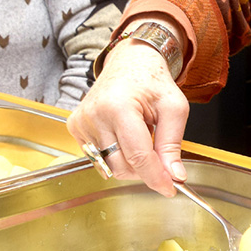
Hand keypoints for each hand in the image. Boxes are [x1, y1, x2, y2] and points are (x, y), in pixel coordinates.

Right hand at [67, 37, 189, 196]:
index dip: (156, 177)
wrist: (130, 62)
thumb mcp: (173, 108)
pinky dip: (116, 153)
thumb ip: (172, 144)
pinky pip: (99, 157)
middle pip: (122, 166)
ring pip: (110, 166)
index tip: (170, 188)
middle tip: (158, 152)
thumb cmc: (152, 81)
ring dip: (131, 161)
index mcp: (119, 107)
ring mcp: (82, 122)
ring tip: (140, 135)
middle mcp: (95, 115)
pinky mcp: (75, 127)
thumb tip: (174, 175)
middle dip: (145, 169)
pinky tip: (123, 134)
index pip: (138, 156)